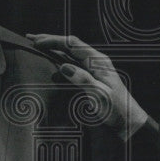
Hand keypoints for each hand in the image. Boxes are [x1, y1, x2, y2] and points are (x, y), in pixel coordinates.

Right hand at [26, 33, 147, 137]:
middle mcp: (95, 61)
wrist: (128, 121)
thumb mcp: (100, 95)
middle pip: (69, 45)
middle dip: (50, 40)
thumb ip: (83, 80)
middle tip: (31, 38)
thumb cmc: (117, 109)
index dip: (54, 41)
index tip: (37, 42)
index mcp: (98, 61)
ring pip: (69, 53)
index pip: (73, 44)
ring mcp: (93, 68)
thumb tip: (64, 66)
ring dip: (53, 49)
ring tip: (37, 46)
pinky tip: (50, 62)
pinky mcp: (91, 77)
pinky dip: (59, 59)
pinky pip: (72, 64)